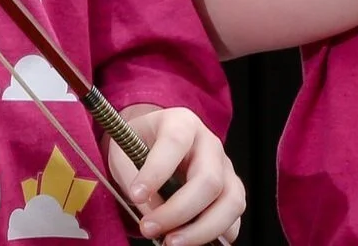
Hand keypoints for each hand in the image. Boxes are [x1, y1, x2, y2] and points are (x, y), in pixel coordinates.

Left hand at [106, 106, 243, 245]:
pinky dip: (216, 235)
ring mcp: (226, 168)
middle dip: (178, 211)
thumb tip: (151, 213)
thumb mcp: (124, 152)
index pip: (175, 143)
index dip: (157, 171)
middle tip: (149, 228)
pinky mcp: (232, 192)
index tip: (135, 196)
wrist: (155, 141)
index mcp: (181, 123)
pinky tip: (191, 240)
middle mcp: (210, 144)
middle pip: (209, 180)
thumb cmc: (140, 144)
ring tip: (171, 243)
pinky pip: (234, 219)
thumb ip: (133, 179)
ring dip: (201, 230)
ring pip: (230, 202)